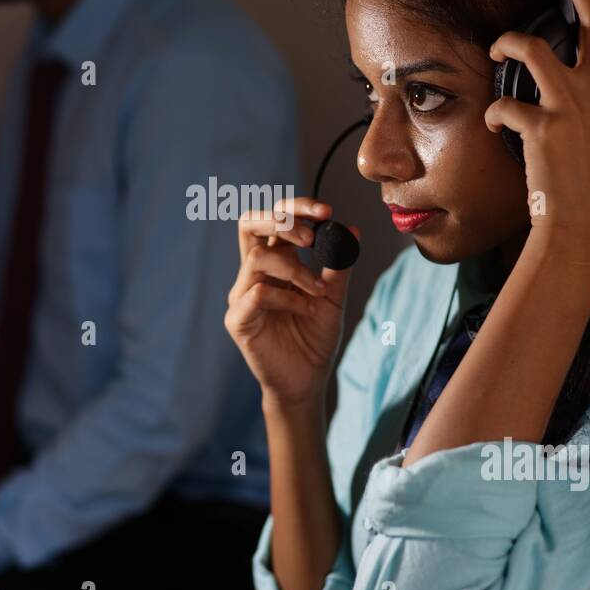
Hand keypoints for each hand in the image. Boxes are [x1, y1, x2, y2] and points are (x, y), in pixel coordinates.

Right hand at [224, 198, 356, 413]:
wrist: (307, 381)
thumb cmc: (315, 339)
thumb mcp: (334, 297)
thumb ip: (339, 264)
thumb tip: (351, 229)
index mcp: (275, 262)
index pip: (275, 219)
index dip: (297, 208)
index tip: (328, 212)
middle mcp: (253, 273)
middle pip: (248, 224)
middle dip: (281, 221)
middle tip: (311, 237)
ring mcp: (242, 295)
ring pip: (258, 257)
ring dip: (295, 270)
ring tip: (318, 291)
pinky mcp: (237, 319)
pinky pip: (257, 293)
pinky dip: (287, 297)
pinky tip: (303, 310)